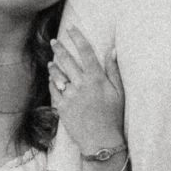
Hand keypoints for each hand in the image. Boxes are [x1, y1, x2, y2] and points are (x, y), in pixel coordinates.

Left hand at [49, 26, 124, 154]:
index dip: (78, 38)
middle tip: (55, 41)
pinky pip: (53, 90)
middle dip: (60, 48)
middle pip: (67, 60)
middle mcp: (81, 85)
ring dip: (54, 65)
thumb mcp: (118, 92)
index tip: (72, 29)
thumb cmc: (113, 116)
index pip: (86, 52)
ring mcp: (70, 96)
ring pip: (57, 74)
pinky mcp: (62, 107)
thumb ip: (113, 70)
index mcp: (96, 79)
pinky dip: (52, 82)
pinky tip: (52, 79)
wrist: (101, 141)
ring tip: (51, 60)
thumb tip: (112, 50)